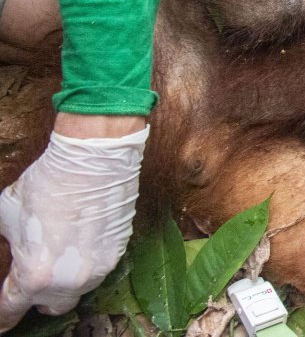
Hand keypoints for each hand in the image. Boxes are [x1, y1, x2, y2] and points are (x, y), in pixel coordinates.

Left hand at [0, 118, 148, 331]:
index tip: (3, 320)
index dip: (3, 318)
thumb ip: (9, 244)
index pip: (10, 311)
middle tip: (35, 276)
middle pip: (51, 308)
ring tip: (62, 253)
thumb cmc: (48, 183)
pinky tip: (82, 238)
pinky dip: (88, 261)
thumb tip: (13, 250)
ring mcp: (97, 268)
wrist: (94, 159)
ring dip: (67, 280)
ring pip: (78, 290)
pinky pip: (98, 269)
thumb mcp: (6, 214)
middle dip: (40, 297)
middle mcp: (67, 281)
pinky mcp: (118, 252)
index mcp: (33, 276)